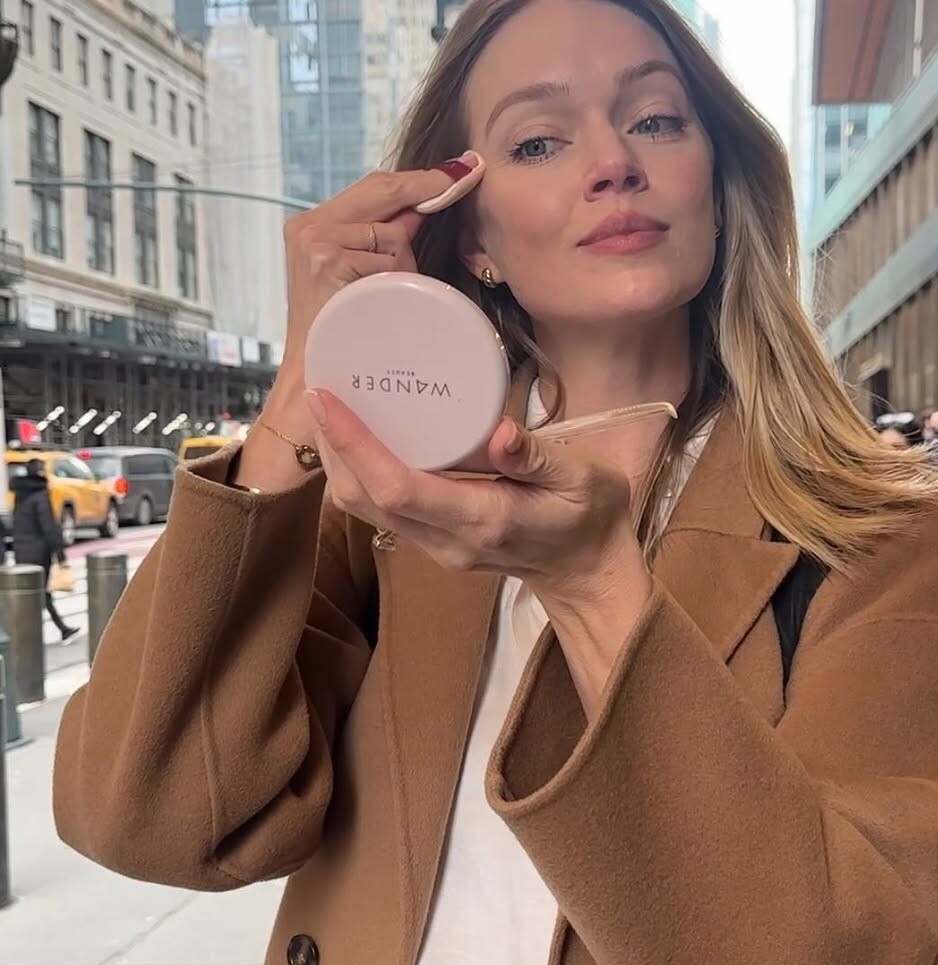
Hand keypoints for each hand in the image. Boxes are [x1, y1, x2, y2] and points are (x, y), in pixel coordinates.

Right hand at [278, 158, 483, 380]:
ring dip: (402, 261)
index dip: (421, 177)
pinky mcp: (326, 259)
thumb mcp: (368, 273)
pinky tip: (376, 302)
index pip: (375, 186)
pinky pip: (385, 257)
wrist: (314, 374)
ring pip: (390, 232)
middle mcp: (307, 225)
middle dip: (427, 186)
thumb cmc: (345, 332)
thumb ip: (391, 239)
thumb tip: (429, 205)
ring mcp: (315, 240)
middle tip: (468, 173)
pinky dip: (393, 279)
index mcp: (313, 223)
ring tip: (386, 294)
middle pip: (383, 189)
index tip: (461, 168)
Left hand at [307, 388, 648, 614]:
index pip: (397, 487)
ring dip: (340, 463)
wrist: (588, 573)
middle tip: (320, 392)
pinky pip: (381, 510)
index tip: (329, 399)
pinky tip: (360, 438)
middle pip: (364, 500)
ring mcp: (436, 547)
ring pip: (365, 510)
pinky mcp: (433, 542)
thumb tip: (500, 432)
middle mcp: (446, 540)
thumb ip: (539, 457)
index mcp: (481, 520)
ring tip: (331, 409)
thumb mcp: (582, 479)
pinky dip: (359, 474)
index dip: (355, 445)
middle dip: (334, 449)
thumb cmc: (590, 517)